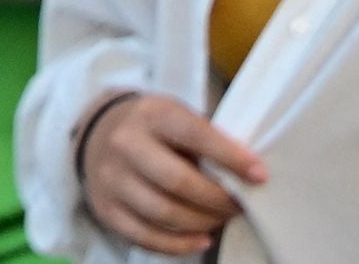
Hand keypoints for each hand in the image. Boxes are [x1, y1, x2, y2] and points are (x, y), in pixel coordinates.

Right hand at [78, 90, 264, 254]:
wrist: (99, 133)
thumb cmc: (155, 129)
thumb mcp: (177, 116)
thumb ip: (207, 140)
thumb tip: (247, 174)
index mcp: (151, 115)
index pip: (194, 135)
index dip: (230, 157)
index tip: (260, 175)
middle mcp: (125, 144)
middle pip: (178, 181)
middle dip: (218, 199)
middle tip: (239, 205)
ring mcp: (111, 178)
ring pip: (163, 213)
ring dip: (203, 222)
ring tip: (220, 218)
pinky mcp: (105, 208)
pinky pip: (146, 237)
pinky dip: (180, 244)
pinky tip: (201, 238)